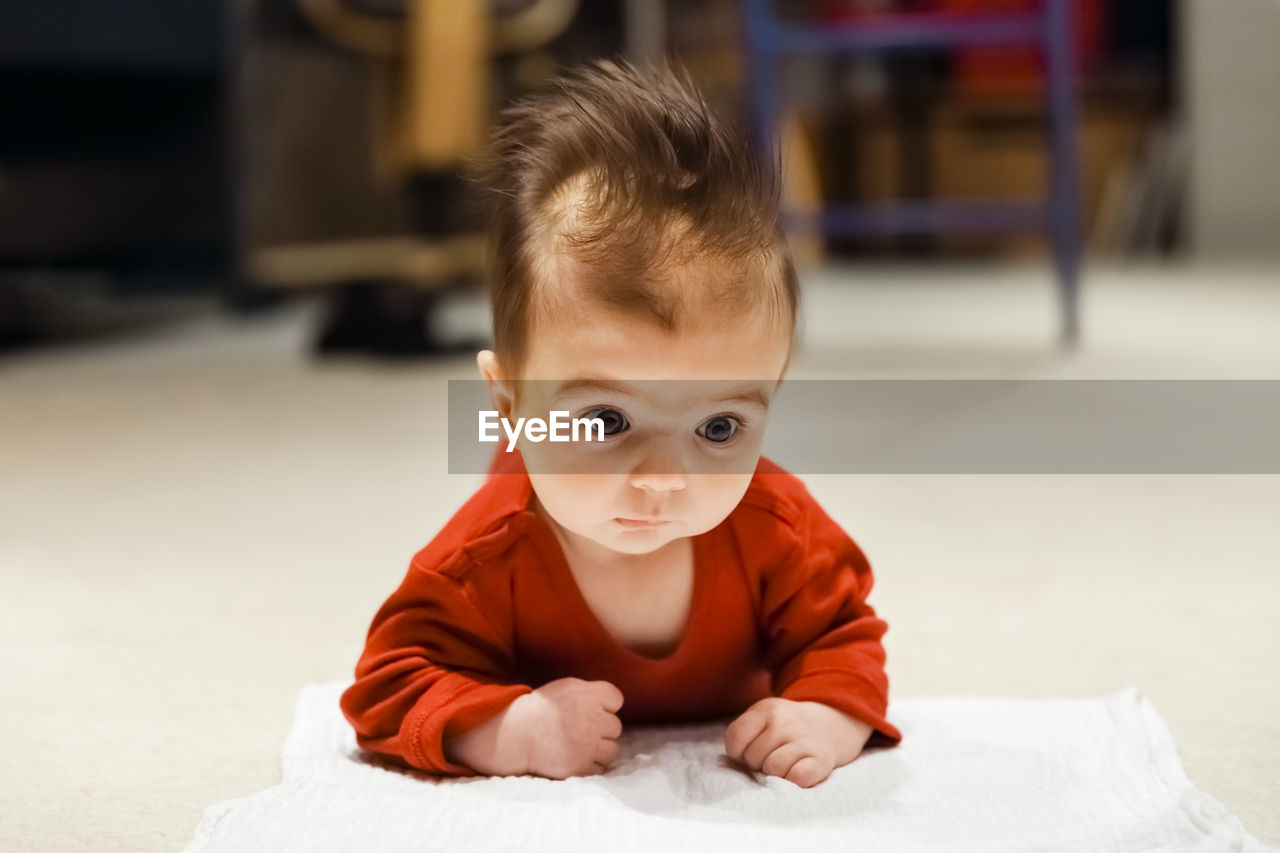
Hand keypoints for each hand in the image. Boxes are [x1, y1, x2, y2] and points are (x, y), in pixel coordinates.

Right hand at [445, 677, 623, 778]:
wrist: (516, 734)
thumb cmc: (542, 709)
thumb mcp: (568, 688)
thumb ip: (593, 692)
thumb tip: (618, 703)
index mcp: (588, 694)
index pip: (616, 699)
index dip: (605, 705)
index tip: (589, 709)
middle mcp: (592, 719)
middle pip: (615, 726)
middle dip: (601, 728)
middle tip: (580, 729)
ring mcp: (587, 745)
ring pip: (612, 750)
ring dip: (600, 749)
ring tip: (581, 745)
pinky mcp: (580, 767)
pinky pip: (600, 768)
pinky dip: (591, 765)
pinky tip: (576, 757)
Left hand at [724, 697, 873, 787]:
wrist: (830, 726)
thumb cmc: (785, 728)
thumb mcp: (762, 717)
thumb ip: (742, 732)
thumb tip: (738, 760)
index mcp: (766, 709)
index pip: (736, 738)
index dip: (738, 751)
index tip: (750, 748)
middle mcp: (785, 722)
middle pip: (752, 757)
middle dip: (758, 762)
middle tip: (772, 755)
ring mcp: (804, 739)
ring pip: (772, 769)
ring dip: (774, 773)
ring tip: (784, 764)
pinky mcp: (820, 760)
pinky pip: (796, 778)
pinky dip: (793, 780)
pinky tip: (797, 771)